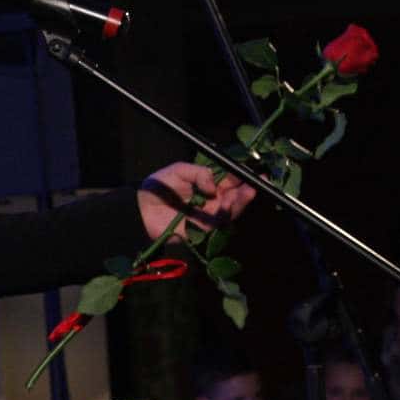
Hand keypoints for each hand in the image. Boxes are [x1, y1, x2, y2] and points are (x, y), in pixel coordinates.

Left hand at [137, 161, 254, 240]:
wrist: (140, 208)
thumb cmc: (158, 187)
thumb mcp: (179, 170)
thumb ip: (198, 173)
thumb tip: (214, 185)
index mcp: (207, 186)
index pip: (230, 181)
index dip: (241, 176)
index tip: (253, 170)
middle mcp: (212, 201)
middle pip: (235, 196)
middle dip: (248, 188)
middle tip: (259, 181)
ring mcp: (208, 216)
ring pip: (231, 209)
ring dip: (241, 200)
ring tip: (250, 190)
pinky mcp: (203, 229)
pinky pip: (218, 222)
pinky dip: (225, 212)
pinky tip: (230, 202)